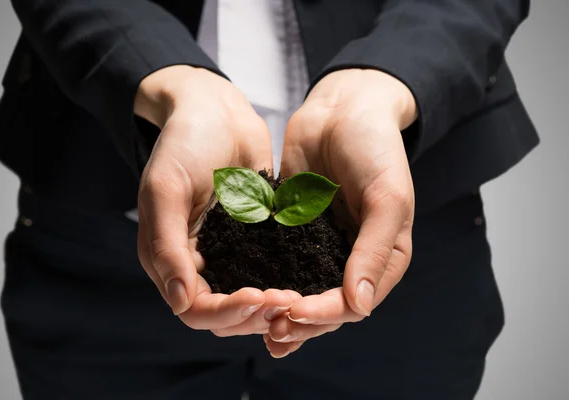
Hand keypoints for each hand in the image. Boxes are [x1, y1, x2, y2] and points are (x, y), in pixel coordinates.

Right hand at [135, 66, 291, 333]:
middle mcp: (197, 262)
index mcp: (169, 257)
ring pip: (248, 302)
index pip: (195, 309)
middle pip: (224, 316)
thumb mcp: (166, 189)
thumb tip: (180, 302)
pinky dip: (284, 283)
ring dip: (271, 306)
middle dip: (254, 314)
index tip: (260, 296)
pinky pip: (268, 273)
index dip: (227, 312)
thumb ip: (167, 246)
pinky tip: (307, 281)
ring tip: (299, 296)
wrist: (215, 109)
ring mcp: (227, 253)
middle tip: (288, 300)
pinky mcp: (253, 240)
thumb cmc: (183, 141)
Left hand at [265, 69, 416, 355]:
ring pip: (301, 291)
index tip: (294, 313)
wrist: (344, 108)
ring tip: (255, 323)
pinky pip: (281, 263)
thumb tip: (360, 306)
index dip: (324, 315)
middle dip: (299, 321)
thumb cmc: (376, 148)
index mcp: (383, 257)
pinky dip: (267, 281)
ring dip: (281, 310)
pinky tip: (246, 293)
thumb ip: (374, 250)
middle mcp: (352, 258)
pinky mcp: (296, 231)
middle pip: (325, 306)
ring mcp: (322, 246)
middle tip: (270, 329)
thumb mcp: (386, 197)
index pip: (353, 302)